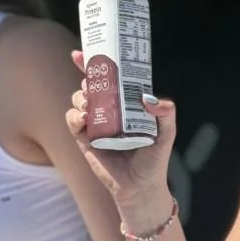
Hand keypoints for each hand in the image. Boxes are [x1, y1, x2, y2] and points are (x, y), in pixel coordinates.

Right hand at [65, 49, 176, 217]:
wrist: (140, 188)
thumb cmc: (155, 160)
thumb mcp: (166, 134)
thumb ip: (166, 115)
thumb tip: (151, 99)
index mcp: (126, 104)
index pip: (110, 78)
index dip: (95, 64)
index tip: (82, 53)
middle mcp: (109, 111)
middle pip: (91, 84)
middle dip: (88, 77)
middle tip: (94, 84)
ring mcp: (95, 124)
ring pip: (79, 99)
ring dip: (81, 96)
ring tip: (91, 104)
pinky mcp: (85, 139)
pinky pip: (73, 120)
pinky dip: (75, 115)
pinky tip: (84, 118)